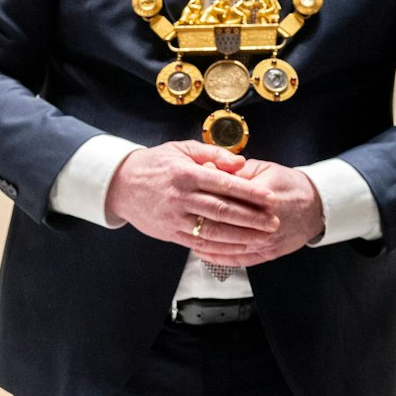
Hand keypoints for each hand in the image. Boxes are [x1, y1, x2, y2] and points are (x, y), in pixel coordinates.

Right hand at [104, 142, 278, 251]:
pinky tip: (239, 246)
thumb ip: (214, 154)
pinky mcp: (170, 233)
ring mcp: (174, 218)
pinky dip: (220, 247)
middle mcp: (180, 197)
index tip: (271, 198)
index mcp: (186, 173)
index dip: (250, 193)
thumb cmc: (157, 164)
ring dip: (240, 236)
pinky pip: (198, 243)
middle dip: (251, 218)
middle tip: (274, 222)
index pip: (224, 184)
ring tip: (262, 236)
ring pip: (212, 230)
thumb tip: (241, 163)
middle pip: (221, 210)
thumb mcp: (183, 149)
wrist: (121, 185)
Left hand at [192, 159, 323, 268]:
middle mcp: (264, 221)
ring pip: (228, 244)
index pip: (226, 196)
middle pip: (224, 222)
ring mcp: (266, 240)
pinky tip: (202, 252)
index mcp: (263, 196)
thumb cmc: (288, 185)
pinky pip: (238, 258)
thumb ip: (235, 171)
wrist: (316, 206)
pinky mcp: (267, 253)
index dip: (203, 193)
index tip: (186, 191)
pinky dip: (217, 257)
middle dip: (199, 218)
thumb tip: (206, 169)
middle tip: (179, 214)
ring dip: (204, 241)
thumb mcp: (263, 169)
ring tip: (185, 234)